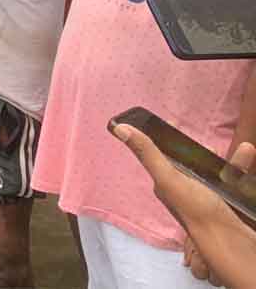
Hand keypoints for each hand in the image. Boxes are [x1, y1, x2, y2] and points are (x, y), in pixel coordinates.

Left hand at [113, 124, 255, 287]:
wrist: (229, 241)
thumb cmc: (196, 210)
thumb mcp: (169, 178)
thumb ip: (148, 154)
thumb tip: (120, 128)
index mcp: (165, 181)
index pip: (162, 153)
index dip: (166, 137)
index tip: (173, 121)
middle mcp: (183, 187)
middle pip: (189, 160)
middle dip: (199, 146)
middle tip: (208, 141)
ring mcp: (205, 194)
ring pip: (212, 168)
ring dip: (224, 157)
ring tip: (244, 149)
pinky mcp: (225, 200)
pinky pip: (232, 179)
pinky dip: (239, 168)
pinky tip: (248, 156)